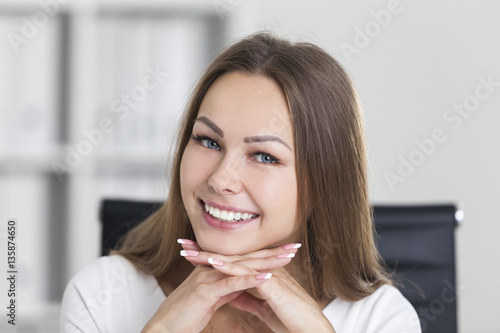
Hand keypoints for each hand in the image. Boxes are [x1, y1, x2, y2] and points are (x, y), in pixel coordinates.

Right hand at [141, 241, 294, 331]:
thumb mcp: (212, 299)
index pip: (246, 260)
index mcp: (215, 270)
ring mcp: (208, 277)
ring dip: (266, 262)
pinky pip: (231, 284)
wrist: (164, 327)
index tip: (286, 251)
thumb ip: (226, 289)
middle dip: (272, 253)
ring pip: (242, 267)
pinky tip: (266, 277)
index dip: (266, 255)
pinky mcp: (205, 291)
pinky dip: (249, 279)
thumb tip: (242, 285)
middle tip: (294, 247)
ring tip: (287, 257)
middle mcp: (212, 269)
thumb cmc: (186, 315)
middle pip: (248, 258)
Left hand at [179, 240, 335, 332]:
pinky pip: (247, 273)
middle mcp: (265, 270)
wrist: (311, 330)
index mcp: (262, 275)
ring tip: (190, 250)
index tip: (192, 254)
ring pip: (235, 261)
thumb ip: (249, 298)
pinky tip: (213, 262)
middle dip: (206, 251)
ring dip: (211, 255)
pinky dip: (229, 267)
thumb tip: (234, 294)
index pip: (233, 263)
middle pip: (230, 257)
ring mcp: (268, 275)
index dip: (212, 258)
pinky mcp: (272, 284)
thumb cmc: (292, 321)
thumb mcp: (263, 309)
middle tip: (184, 245)